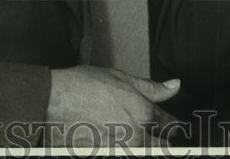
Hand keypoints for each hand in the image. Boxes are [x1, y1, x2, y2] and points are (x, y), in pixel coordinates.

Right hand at [46, 65, 179, 147]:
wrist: (54, 101)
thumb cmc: (83, 86)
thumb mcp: (121, 78)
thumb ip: (152, 87)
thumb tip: (175, 85)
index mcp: (143, 113)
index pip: (170, 125)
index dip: (172, 125)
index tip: (172, 126)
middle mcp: (135, 136)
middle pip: (163, 147)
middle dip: (163, 142)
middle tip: (159, 137)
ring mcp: (121, 150)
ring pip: (146, 153)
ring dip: (146, 147)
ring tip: (131, 136)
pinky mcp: (105, 155)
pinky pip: (126, 155)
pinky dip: (127, 150)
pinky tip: (118, 142)